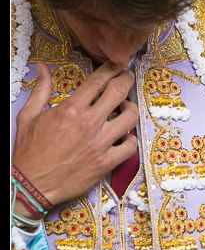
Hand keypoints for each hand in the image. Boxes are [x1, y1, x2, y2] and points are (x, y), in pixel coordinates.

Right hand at [12, 62, 138, 205]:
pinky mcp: (106, 163)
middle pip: (118, 93)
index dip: (111, 69)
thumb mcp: (29, 116)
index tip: (117, 65)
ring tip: (127, 108)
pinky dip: (131, 140)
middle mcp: (88, 124)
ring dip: (131, 109)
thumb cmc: (30, 152)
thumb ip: (41, 90)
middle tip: (128, 77)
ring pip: (130, 118)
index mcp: (70, 110)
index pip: (98, 81)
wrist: (32, 184)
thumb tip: (42, 68)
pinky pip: (130, 147)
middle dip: (126, 80)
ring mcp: (100, 144)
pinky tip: (126, 137)